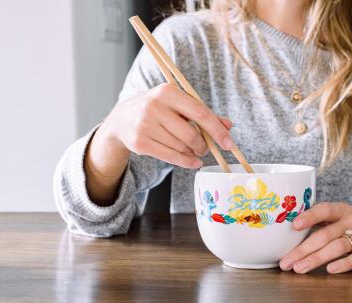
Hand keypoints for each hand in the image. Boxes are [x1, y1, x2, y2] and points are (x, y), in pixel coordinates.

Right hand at [96, 83, 232, 169]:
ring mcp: (145, 125)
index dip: (216, 130)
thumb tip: (228, 126)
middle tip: (205, 149)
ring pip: (181, 146)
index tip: (229, 143)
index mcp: (167, 92)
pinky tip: (194, 162)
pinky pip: (170, 156)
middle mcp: (154, 106)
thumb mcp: (177, 105)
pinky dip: (186, 162)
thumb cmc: (157, 110)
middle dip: (202, 145)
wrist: (122, 119)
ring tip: (193, 151)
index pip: (199, 112)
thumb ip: (203, 114)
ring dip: (192, 152)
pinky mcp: (140, 142)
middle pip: (191, 133)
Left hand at [279, 202, 351, 273]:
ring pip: (337, 247)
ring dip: (316, 259)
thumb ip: (324, 222)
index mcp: (342, 211)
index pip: (324, 210)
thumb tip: (292, 233)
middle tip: (285, 262)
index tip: (293, 226)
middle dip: (302, 250)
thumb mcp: (346, 215)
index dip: (308, 217)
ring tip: (299, 269)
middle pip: (324, 235)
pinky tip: (330, 270)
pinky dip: (344, 264)